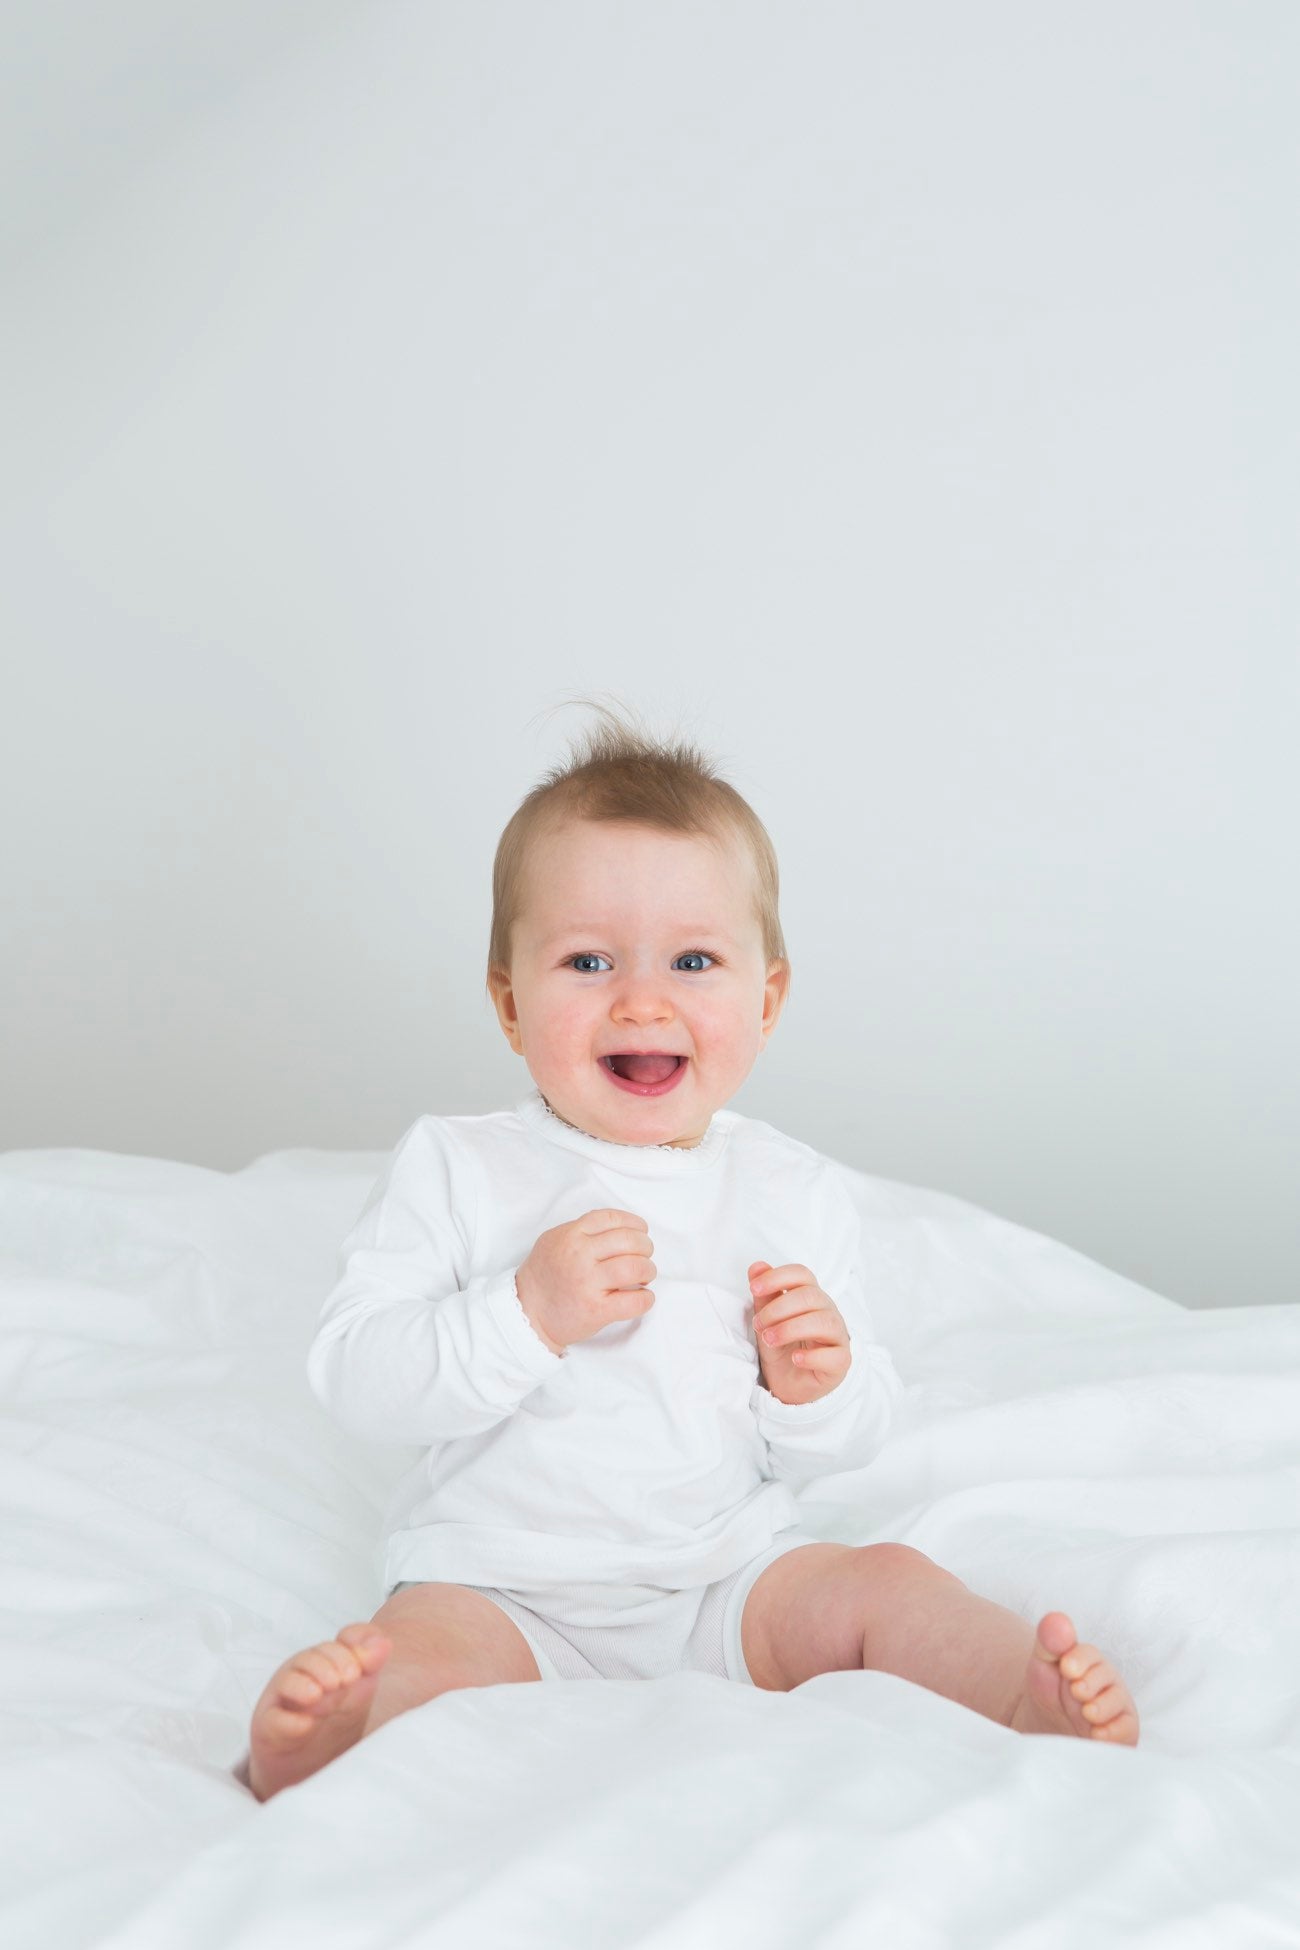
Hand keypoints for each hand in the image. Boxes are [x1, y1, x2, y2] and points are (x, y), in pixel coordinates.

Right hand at [516, 1209, 656, 1353]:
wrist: (526, 1313)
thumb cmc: (544, 1276)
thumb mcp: (554, 1240)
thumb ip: (582, 1230)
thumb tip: (620, 1228)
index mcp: (571, 1235)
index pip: (612, 1219)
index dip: (634, 1224)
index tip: (641, 1232)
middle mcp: (579, 1256)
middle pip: (629, 1241)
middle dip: (645, 1247)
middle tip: (644, 1256)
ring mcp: (587, 1283)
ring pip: (635, 1267)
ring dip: (648, 1271)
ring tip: (644, 1277)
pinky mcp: (596, 1310)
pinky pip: (634, 1301)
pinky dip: (645, 1299)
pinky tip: (642, 1297)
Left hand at [748, 1260, 850, 1405]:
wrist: (790, 1385)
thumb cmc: (783, 1347)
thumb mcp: (767, 1321)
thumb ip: (764, 1295)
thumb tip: (757, 1266)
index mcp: (811, 1297)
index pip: (802, 1274)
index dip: (778, 1277)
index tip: (754, 1288)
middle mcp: (828, 1312)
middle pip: (810, 1296)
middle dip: (779, 1308)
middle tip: (759, 1325)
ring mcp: (837, 1336)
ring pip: (824, 1322)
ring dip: (791, 1329)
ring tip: (770, 1340)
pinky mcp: (841, 1362)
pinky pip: (835, 1355)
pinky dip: (813, 1356)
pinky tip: (795, 1359)